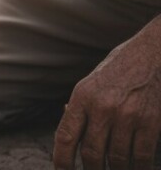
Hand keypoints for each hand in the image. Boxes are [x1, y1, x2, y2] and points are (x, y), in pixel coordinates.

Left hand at [52, 30, 160, 169]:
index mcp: (82, 97)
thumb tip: (68, 138)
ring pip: (117, 159)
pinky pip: (141, 156)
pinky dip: (138, 167)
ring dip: (116, 169)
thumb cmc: (117, 72)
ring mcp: (128, 116)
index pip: (66, 136)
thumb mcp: (90, 84)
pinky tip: (134, 167)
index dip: (62, 160)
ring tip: (114, 168)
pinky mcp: (151, 123)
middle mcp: (102, 107)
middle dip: (91, 169)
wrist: (151, 54)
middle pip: (92, 153)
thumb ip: (80, 110)